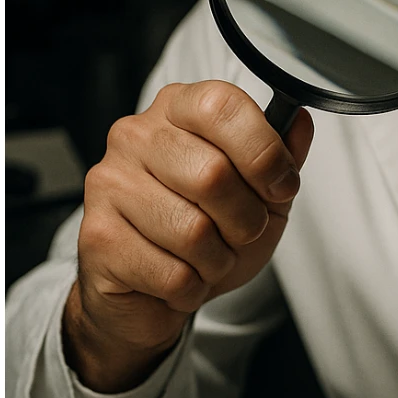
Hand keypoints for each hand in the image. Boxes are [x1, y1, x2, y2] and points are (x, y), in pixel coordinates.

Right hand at [64, 81, 313, 391]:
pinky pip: (171, 272)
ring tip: (208, 259)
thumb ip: (280, 157)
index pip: (222, 105)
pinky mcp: (97, 236)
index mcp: (177, 109)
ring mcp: (110, 184)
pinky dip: (191, 287)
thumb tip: (300, 122)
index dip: (263, 152)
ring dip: (218, 260)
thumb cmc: (207, 233)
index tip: (280, 185)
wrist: (152, 292)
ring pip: (192, 230)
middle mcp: (135, 136)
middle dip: (245, 220)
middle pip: (212, 173)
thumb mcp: (259, 193)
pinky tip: (180, 279)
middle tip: (241, 233)